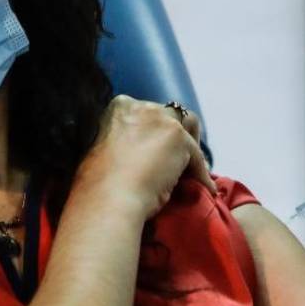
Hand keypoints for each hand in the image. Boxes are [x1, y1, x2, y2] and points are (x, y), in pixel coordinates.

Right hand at [73, 95, 215, 218]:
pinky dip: (201, 173)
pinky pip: (196, 156)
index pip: (148, 113)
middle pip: (171, 114)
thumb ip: (123, 143)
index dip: (155, 131)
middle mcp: (142, 107)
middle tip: (180, 158)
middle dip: (177, 134)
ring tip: (195, 169)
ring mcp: (162, 120)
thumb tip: (139, 156)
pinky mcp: (179, 138)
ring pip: (189, 126)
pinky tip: (206, 189)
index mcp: (119, 107)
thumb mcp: (104, 151)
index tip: (157, 149)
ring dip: (192, 145)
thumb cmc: (98, 184)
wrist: (109, 198)